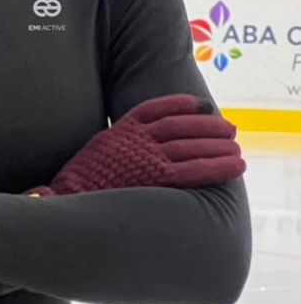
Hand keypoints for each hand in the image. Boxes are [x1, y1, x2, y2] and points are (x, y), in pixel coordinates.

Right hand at [36, 95, 243, 197]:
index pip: (157, 109)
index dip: (181, 105)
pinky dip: (216, 165)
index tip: (200, 105)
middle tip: (230, 130)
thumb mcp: (94, 154)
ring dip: (218, 145)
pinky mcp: (158, 179)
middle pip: (182, 126)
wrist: (67, 199)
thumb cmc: (77, 185)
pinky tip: (232, 163)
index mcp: (121, 131)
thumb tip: (123, 153)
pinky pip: (195, 169)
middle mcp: (138, 140)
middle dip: (209, 127)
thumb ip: (114, 148)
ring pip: (193, 146)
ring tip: (236, 147)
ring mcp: (149, 157)